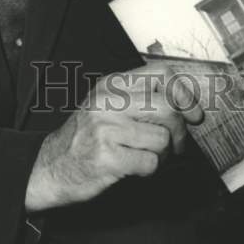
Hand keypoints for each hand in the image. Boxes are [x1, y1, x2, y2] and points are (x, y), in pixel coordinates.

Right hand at [24, 62, 202, 211]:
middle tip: (177, 145)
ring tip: (150, 156)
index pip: (161, 74)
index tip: (193, 113)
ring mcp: (106, 128)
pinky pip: (150, 162)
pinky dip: (151, 169)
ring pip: (162, 138)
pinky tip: (137, 167)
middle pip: (167, 107)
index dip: (184, 93)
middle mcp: (108, 101)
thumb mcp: (106, 105)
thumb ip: (138, 97)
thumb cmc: (85, 138)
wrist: (50, 167)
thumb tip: (185, 103)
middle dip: (180, 131)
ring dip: (164, 154)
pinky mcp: (107, 157)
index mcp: (111, 84)